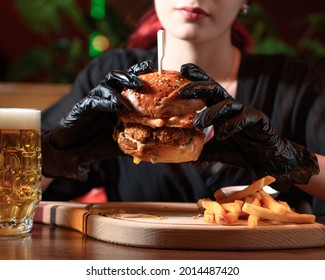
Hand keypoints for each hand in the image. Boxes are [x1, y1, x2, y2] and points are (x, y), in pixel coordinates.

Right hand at [42, 60, 154, 179]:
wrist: (71, 152)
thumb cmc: (95, 144)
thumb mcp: (120, 143)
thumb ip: (133, 140)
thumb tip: (153, 145)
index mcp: (115, 103)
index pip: (127, 85)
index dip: (139, 75)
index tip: (154, 71)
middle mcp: (104, 98)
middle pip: (117, 78)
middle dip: (130, 75)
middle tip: (143, 78)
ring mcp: (93, 101)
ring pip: (106, 85)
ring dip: (120, 87)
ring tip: (133, 92)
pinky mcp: (82, 108)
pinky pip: (94, 101)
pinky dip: (107, 102)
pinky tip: (117, 107)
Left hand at [179, 63, 318, 185]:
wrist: (265, 159)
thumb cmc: (239, 149)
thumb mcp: (215, 150)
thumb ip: (200, 150)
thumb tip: (183, 158)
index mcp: (220, 109)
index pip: (207, 90)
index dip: (197, 77)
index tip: (181, 68)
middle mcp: (231, 107)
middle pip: (214, 89)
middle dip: (198, 87)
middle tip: (182, 92)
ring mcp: (245, 112)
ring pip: (227, 104)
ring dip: (211, 112)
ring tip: (198, 123)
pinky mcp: (259, 120)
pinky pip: (244, 118)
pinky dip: (232, 126)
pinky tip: (221, 136)